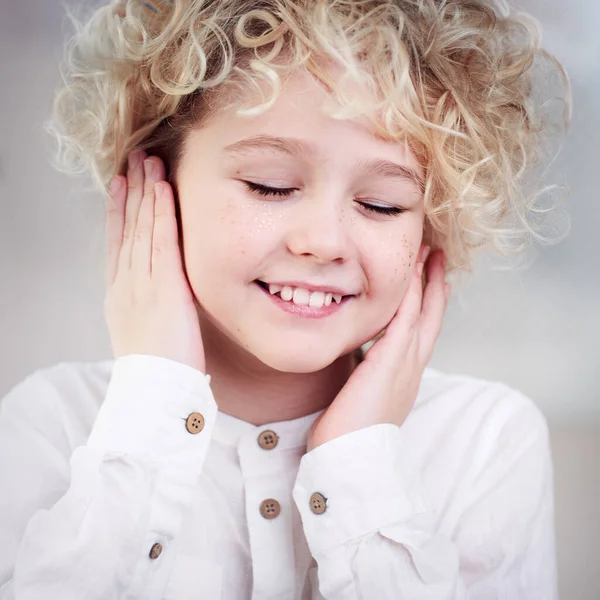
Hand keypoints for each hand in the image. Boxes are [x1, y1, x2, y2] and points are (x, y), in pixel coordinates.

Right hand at [104, 150, 205, 373]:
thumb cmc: (156, 368)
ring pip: (141, 227)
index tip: (120, 183)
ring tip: (147, 161)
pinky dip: (160, 213)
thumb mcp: (142, 331)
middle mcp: (127, 282)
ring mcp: (142, 282)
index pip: (118, 241)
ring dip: (145, 191)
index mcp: (120, 293)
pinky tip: (162, 189)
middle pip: (127, 226)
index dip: (118, 209)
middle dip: (131, 190)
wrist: (154, 390)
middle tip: (134, 159)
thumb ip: (147, 305)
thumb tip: (157, 292)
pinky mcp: (164, 287)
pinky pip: (161, 241)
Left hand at [306, 245, 449, 451]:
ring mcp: (404, 364)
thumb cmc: (349, 435)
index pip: (421, 332)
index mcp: (404, 376)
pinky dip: (410, 295)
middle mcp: (411, 367)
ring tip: (428, 252)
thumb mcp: (361, 398)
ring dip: (426, 280)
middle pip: (431, 316)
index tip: (430, 280)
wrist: (353, 462)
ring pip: (422, 312)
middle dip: (435, 284)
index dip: (428, 304)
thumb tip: (354, 362)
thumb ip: (362, 376)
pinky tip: (411, 271)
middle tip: (437, 255)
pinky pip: (405, 319)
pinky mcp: (390, 362)